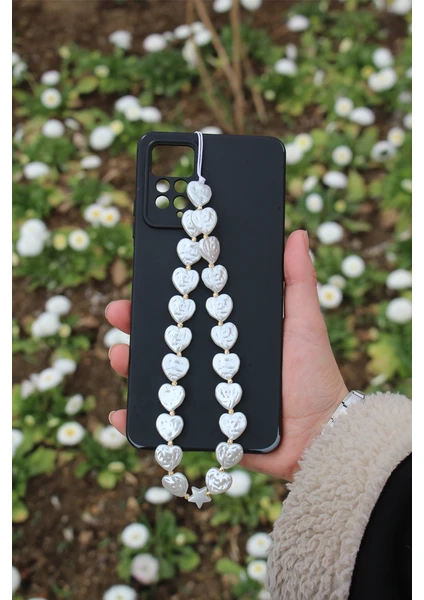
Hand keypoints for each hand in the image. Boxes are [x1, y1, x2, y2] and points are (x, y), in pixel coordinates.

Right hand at [105, 230, 347, 481]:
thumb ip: (299, 280)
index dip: (166, 294)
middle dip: (137, 325)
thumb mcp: (305, 322)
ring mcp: (205, 395)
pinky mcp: (203, 428)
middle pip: (168, 340)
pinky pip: (165, 424)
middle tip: (119, 312)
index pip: (192, 309)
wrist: (321, 436)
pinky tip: (121, 414)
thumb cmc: (315, 374)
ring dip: (132, 366)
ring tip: (119, 356)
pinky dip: (140, 422)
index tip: (146, 276)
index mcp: (231, 334)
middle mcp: (213, 361)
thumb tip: (298, 232)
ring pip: (160, 377)